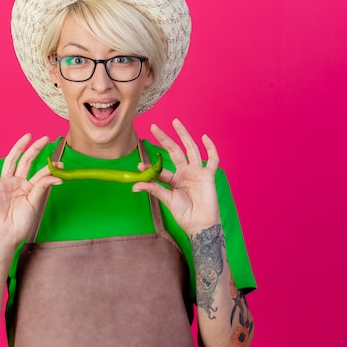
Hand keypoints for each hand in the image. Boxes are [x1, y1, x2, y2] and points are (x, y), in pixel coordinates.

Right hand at [0, 134, 61, 245]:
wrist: (6, 234)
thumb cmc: (21, 223)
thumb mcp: (35, 202)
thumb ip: (42, 186)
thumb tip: (57, 174)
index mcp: (29, 187)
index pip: (40, 172)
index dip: (50, 167)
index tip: (61, 164)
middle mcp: (18, 182)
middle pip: (27, 161)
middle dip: (36, 149)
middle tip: (45, 138)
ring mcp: (6, 183)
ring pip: (12, 161)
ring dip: (19, 148)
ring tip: (28, 137)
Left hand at [133, 119, 219, 234]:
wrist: (200, 224)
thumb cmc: (184, 214)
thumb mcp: (167, 200)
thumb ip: (153, 189)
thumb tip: (134, 186)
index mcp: (174, 179)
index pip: (161, 168)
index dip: (150, 166)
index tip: (139, 166)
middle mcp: (185, 172)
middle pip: (175, 150)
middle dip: (165, 138)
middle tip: (153, 127)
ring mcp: (197, 172)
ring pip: (191, 148)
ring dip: (184, 135)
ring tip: (175, 122)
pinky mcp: (208, 175)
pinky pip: (212, 159)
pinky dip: (210, 148)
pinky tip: (204, 137)